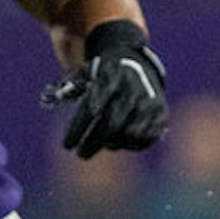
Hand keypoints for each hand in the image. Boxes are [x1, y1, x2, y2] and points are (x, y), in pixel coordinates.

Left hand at [42, 18, 167, 156]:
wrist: (139, 64)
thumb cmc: (105, 74)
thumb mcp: (87, 72)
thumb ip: (71, 85)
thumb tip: (58, 96)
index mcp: (112, 77)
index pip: (92, 107)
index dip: (78, 129)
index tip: (67, 145)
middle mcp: (134, 89)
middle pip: (111, 124)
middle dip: (93, 142)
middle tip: (80, 154)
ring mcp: (150, 102)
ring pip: (128, 134)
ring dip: (111, 144)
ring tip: (101, 143)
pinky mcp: (161, 114)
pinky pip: (144, 139)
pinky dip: (130, 145)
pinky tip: (118, 143)